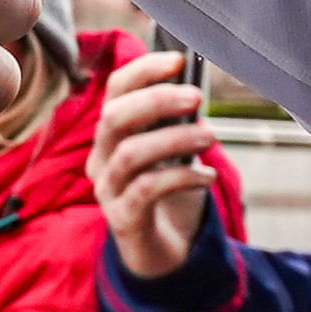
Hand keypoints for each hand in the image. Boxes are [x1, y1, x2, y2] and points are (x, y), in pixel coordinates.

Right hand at [90, 52, 216, 281]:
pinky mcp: (122, 219)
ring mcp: (107, 190)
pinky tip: (207, 176)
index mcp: (111, 134)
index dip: (143, 70)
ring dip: (174, 139)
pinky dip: (182, 178)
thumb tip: (196, 90)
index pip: (115, 91)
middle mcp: (101, 158)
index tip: (178, 60)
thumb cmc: (170, 193)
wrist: (163, 251)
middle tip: (195, 97)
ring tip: (209, 137)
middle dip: (156, 100)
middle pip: (114, 117)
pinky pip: (147, 190)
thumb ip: (179, 123)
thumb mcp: (175, 152)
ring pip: (130, 153)